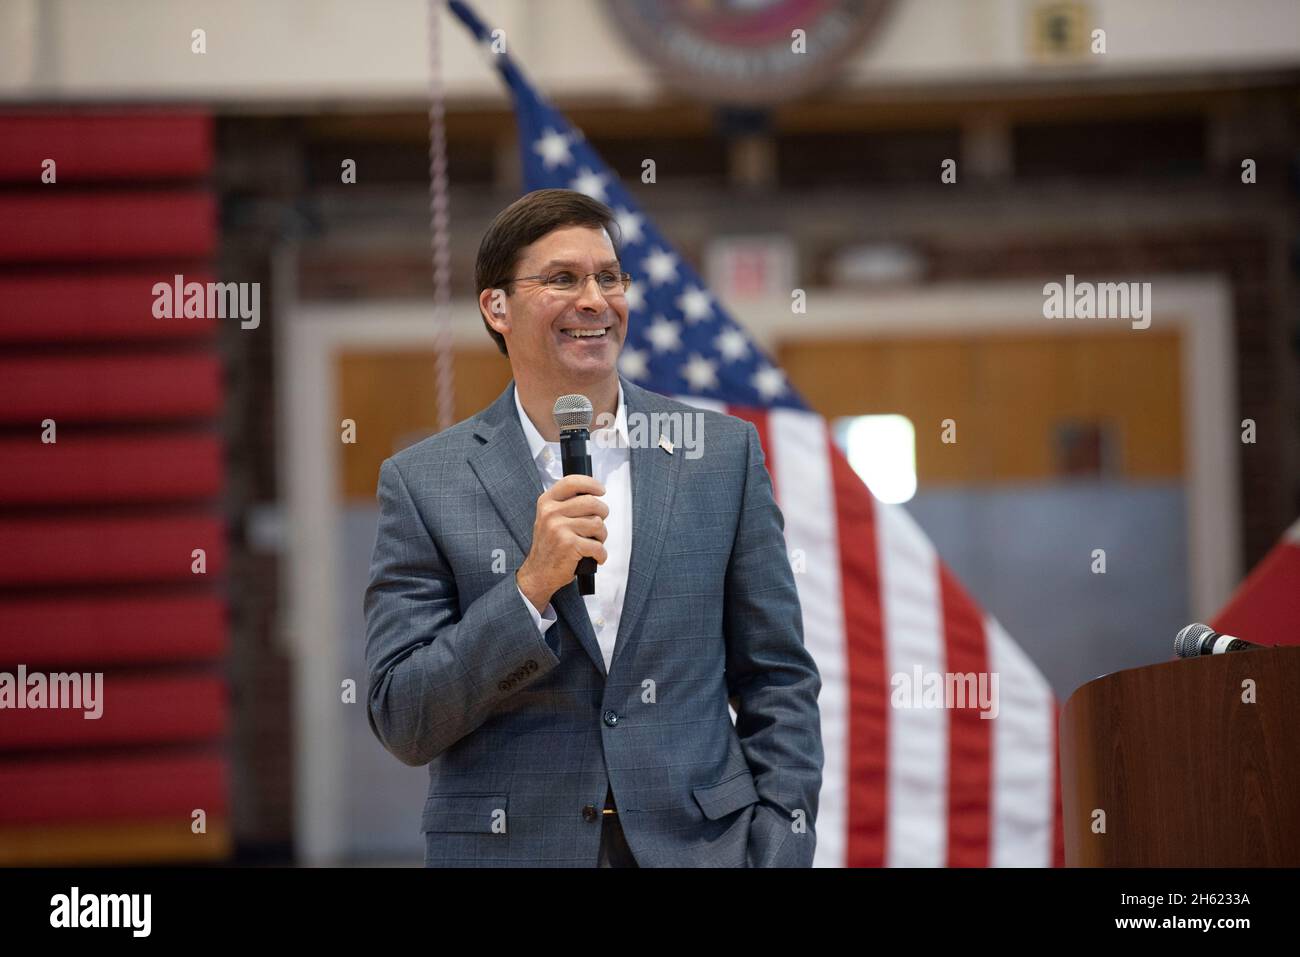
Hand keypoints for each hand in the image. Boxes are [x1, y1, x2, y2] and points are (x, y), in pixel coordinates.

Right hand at [516, 474, 607, 610]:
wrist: (538, 573)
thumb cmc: (549, 546)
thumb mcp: (549, 519)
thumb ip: (566, 504)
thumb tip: (593, 494)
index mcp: (546, 502)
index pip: (572, 482)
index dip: (591, 484)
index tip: (601, 490)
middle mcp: (551, 513)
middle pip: (591, 502)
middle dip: (602, 514)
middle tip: (598, 525)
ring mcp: (559, 528)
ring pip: (597, 523)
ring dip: (601, 536)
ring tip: (593, 543)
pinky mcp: (569, 544)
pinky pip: (598, 545)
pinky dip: (601, 554)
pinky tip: (595, 557)